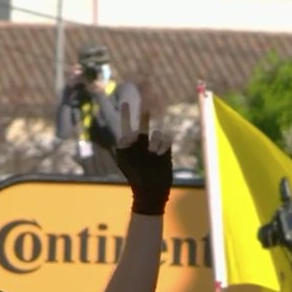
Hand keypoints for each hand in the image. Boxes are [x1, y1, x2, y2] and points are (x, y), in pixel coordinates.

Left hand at [114, 99, 172, 214]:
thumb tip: (132, 133)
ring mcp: (154, 146)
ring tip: (153, 153)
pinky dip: (163, 146)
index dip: (126, 114)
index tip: (125, 103)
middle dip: (144, 118)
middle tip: (146, 110)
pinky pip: (167, 139)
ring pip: (157, 133)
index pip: (125, 126)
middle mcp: (141, 143)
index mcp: (128, 144)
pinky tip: (159, 154)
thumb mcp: (124, 158)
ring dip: (156, 142)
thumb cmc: (135, 175)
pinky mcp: (165, 150)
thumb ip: (125, 143)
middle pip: (143, 125)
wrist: (150, 188)